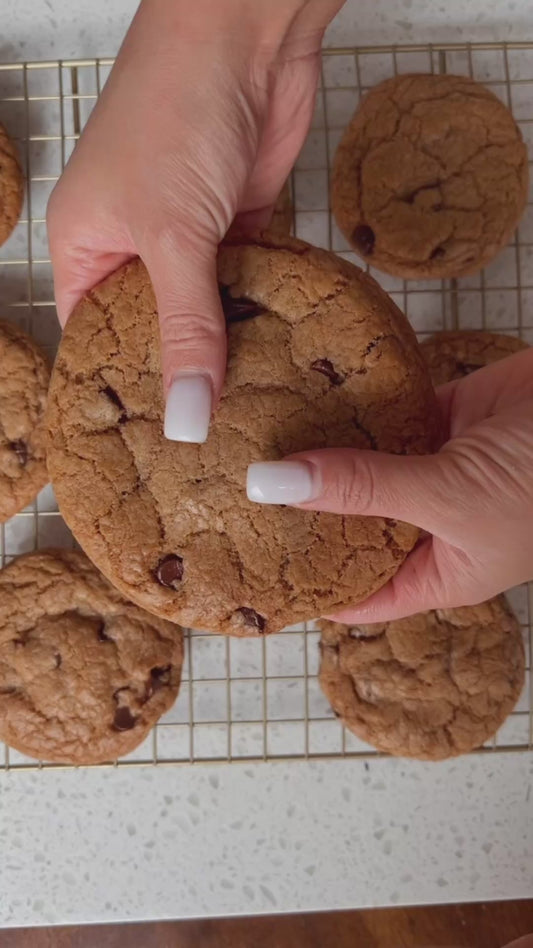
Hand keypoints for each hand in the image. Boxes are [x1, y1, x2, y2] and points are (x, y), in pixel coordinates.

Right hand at [47, 0, 342, 441]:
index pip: (95, 336)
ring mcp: (189, 235)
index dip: (122, 387)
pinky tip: (282, 352)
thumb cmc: (174, 107)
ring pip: (208, 310)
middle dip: (184, 373)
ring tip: (254, 411)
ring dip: (232, 345)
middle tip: (215, 440)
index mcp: (87, 246)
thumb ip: (185, 327)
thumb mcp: (170, 235)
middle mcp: (134, 245)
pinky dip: (264, 309)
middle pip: (156, 329)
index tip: (154, 443)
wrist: (246, 33)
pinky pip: (249, 283)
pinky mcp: (239, 224)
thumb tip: (186, 416)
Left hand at [247, 349, 532, 621]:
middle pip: (348, 527)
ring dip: (316, 455)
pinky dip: (345, 409)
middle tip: (228, 496)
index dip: (304, 588)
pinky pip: (378, 416)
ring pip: (359, 467)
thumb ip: (363, 489)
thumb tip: (273, 486)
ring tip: (247, 445)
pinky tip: (298, 399)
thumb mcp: (450, 498)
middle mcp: (428, 525)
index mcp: (437, 571)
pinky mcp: (434, 416)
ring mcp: (430, 468)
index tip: (244, 573)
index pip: (356, 596)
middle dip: (298, 512)